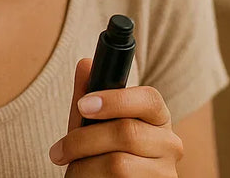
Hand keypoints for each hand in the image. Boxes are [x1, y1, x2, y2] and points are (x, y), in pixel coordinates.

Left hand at [49, 58, 183, 175]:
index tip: (83, 104)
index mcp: (157, 117)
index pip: (148, 98)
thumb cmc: (101, 154)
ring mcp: (165, 172)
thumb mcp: (92, 124)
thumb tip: (85, 63)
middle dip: (83, 140)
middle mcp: (170, 143)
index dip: (115, 99)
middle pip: (126, 132)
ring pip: (118, 163)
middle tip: (59, 150)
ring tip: (72, 169)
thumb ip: (89, 95)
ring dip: (84, 166)